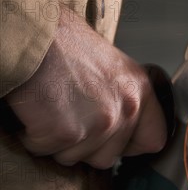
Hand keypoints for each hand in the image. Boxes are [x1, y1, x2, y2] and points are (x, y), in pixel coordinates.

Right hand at [5, 5, 166, 168]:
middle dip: (83, 145)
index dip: (129, 145)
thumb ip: (124, 100)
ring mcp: (99, 122)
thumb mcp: (112, 67)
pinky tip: (34, 110)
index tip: (112, 140)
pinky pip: (44, 149)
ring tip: (50, 108)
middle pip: (107, 157)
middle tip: (67, 114)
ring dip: (56, 141)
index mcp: (141, 91)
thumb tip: (123, 131)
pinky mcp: (66, 130)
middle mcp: (126, 108)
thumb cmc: (65, 44)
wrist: (33, 31)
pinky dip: (32, 135)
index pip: (154, 141)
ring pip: (74, 158)